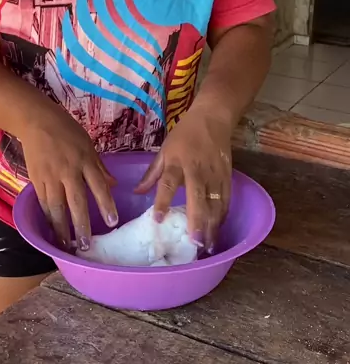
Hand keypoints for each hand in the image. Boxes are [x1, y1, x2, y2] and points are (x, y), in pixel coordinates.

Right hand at [20, 105, 117, 251]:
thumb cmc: (66, 131)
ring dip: (62, 228)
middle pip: (76, 201)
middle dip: (81, 224)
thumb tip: (113, 185)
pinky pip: (43, 202)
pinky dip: (48, 217)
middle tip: (86, 245)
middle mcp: (68, 170)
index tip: (112, 222)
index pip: (98, 186)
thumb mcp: (88, 144)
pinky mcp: (36, 179)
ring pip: (56, 206)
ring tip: (67, 244)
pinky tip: (53, 229)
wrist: (36, 121)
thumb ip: (99, 167)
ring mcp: (50, 176)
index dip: (105, 205)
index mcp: (84, 160)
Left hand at [135, 108, 231, 252]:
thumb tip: (136, 192)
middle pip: (197, 196)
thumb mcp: (164, 150)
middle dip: (197, 220)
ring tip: (207, 245)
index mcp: (177, 161)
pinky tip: (217, 230)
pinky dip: (222, 216)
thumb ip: (152, 173)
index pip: (168, 183)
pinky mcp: (227, 176)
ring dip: (212, 224)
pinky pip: (226, 199)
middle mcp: (196, 169)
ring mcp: (214, 173)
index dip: (162, 201)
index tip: (158, 220)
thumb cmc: (184, 135)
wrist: (213, 118)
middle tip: (194, 241)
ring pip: (215, 202)